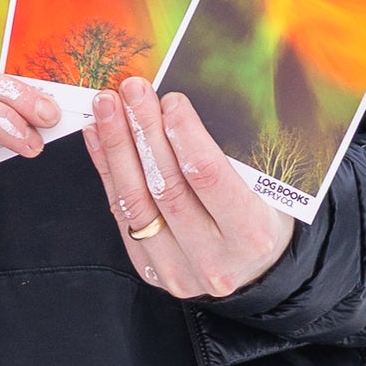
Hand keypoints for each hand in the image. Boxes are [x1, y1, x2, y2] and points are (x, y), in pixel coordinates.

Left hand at [84, 77, 292, 299]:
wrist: (256, 274)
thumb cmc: (263, 218)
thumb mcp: (267, 189)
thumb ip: (228, 156)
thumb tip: (177, 107)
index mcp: (251, 235)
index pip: (208, 177)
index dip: (185, 134)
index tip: (170, 100)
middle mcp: (213, 260)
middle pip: (166, 186)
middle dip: (145, 131)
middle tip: (131, 91)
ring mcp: (178, 270)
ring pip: (136, 201)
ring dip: (117, 147)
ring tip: (107, 107)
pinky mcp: (150, 270)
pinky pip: (121, 214)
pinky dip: (108, 171)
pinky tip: (98, 137)